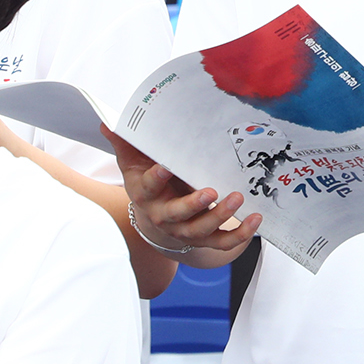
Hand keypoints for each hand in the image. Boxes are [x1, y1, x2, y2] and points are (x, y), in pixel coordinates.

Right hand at [106, 128, 259, 257]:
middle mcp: (164, 217)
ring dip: (221, 216)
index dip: (156, 179)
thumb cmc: (147, 183)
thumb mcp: (133, 164)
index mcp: (146, 195)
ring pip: (202, 229)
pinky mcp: (204, 239)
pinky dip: (241, 234)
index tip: (165, 167)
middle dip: (194, 204)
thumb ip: (126, 143)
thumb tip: (107, 122)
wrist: (155, 220)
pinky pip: (223, 242)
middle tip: (211, 191)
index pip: (148, 187)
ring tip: (238, 199)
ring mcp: (185, 230)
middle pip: (178, 215)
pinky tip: (256, 219)